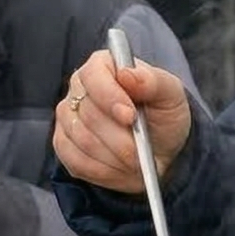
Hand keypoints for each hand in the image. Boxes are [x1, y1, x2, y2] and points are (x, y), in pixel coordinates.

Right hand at [53, 50, 192, 188]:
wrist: (159, 149)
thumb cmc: (163, 115)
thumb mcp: (170, 95)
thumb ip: (152, 82)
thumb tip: (128, 74)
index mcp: (103, 65)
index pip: (94, 75)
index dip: (110, 97)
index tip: (130, 117)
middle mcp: (79, 87)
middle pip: (88, 114)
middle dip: (119, 138)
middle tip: (140, 151)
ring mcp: (67, 116)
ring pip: (83, 140)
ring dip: (114, 156)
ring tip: (136, 160)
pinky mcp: (63, 145)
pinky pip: (76, 161)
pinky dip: (103, 170)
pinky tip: (120, 168)